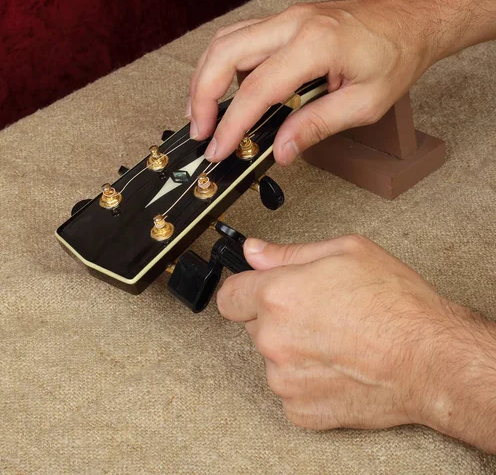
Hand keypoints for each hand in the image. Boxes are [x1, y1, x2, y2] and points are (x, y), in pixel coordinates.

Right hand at [187, 0, 433, 164]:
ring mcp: (286, 17)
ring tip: (203, 113)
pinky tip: (226, 90)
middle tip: (200, 131)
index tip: (218, 149)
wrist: (411, 19)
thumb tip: (281, 150)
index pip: (257, 89)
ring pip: (225, 40)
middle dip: (201, 95)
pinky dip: (222, 64)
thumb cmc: (396, 55)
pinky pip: (240, 37)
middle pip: (224, 53)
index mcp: (315, 44)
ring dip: (205, 77)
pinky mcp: (285, 20)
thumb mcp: (365, 103)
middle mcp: (293, 23)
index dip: (231, 124)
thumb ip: (317, 126)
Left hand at [216, 235, 495, 452]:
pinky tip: (339, 367)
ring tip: (336, 341)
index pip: (229, 296)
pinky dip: (308, 380)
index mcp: (277, 295)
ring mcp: (284, 379)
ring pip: (274, 358)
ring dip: (293, 350)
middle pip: (254, 325)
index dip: (245, 290)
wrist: (432, 360)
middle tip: (318, 312)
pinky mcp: (300, 410)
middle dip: (277, 317)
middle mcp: (273, 339)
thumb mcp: (346, 252)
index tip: (259, 292)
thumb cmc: (396, 305)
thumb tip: (253, 251)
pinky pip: (290, 389)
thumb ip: (288, 252)